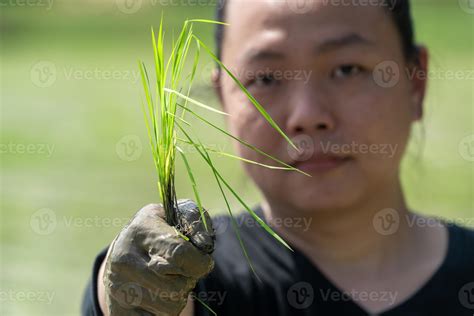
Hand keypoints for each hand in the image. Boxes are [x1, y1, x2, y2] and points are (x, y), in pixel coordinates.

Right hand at [102, 200, 214, 315]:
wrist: (123, 251)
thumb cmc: (158, 230)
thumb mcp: (174, 215)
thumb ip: (194, 220)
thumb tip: (204, 243)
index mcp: (141, 230)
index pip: (179, 253)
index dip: (200, 262)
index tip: (204, 262)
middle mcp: (125, 259)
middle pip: (177, 285)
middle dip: (188, 279)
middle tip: (182, 270)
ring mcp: (118, 287)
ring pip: (170, 306)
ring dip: (178, 296)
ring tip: (168, 281)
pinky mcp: (118, 311)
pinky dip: (165, 311)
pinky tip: (157, 297)